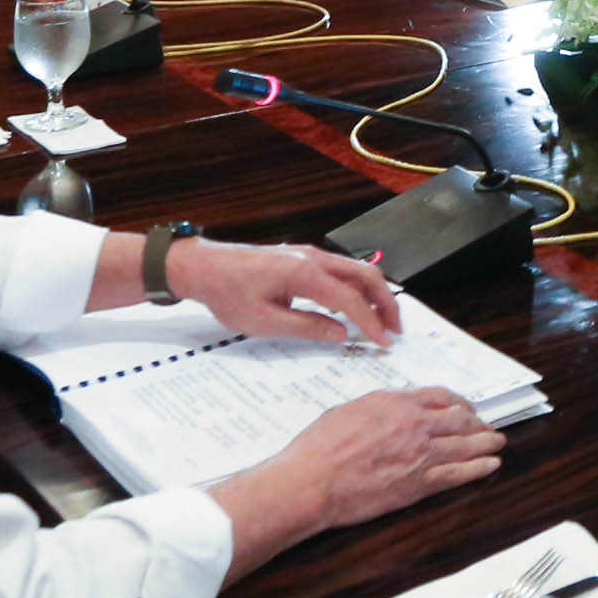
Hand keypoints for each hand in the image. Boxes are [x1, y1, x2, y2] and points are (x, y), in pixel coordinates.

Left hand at [169, 239, 405, 346]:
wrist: (203, 266)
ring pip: (356, 269)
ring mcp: (309, 254)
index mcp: (304, 273)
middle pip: (365, 275)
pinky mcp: (302, 258)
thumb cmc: (227, 293)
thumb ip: (307, 327)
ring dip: (374, 293)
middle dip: (385, 302)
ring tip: (381, 320)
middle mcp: (312, 258)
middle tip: (394, 330)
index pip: (351, 299)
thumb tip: (341, 334)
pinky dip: (357, 287)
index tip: (383, 342)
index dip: (371, 322)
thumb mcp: (264, 321)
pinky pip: (341, 269)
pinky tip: (356, 306)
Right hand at [273, 387, 507, 530]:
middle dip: (477, 423)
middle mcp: (414, 424)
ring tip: (498, 442)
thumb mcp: (349, 411)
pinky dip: (478, 468)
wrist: (312, 481)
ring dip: (486, 443)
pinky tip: (490, 465)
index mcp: (395, 402)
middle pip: (459, 419)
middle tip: (487, 426)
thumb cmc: (319, 448)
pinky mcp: (419, 483)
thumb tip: (392, 409)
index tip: (465, 407)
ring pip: (466, 445)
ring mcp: (420, 453)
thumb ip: (378, 407)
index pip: (439, 397)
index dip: (458, 402)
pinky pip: (458, 473)